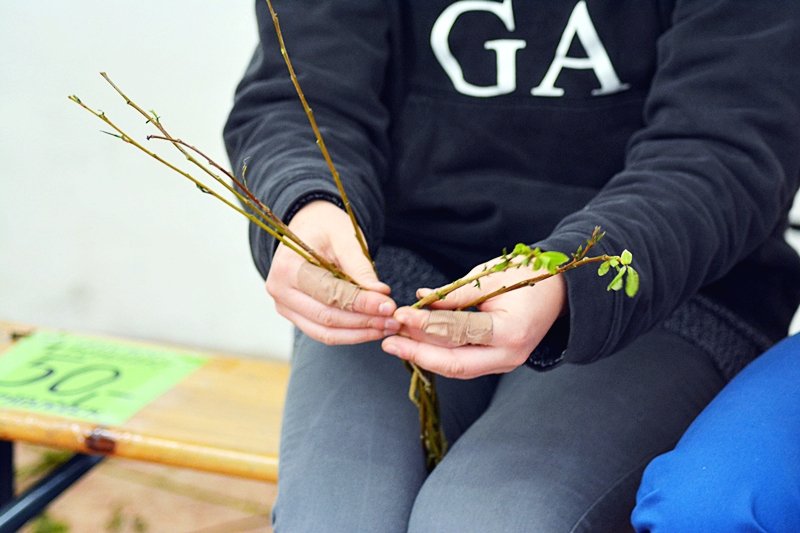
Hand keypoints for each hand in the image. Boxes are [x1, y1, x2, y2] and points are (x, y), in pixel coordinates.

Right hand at [266, 201, 399, 343]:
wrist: (308, 228)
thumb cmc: (326, 228)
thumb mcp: (345, 238)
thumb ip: (361, 268)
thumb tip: (381, 296)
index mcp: (288, 267)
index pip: (329, 293)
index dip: (361, 303)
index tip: (389, 305)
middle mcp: (280, 291)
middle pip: (327, 317)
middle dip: (364, 322)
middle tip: (393, 320)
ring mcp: (285, 307)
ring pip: (325, 332)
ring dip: (359, 333)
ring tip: (387, 327)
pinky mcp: (296, 316)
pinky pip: (324, 333)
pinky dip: (350, 334)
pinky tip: (373, 329)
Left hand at [381, 258, 566, 378]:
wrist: (559, 291)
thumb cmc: (527, 276)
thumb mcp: (491, 277)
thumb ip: (457, 294)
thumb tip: (421, 300)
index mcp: (511, 331)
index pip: (459, 332)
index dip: (426, 325)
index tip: (399, 314)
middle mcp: (509, 355)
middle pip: (455, 363)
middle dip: (418, 353)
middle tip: (388, 342)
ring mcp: (504, 363)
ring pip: (457, 367)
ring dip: (424, 355)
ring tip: (396, 342)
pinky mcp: (497, 362)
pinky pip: (463, 362)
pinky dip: (439, 353)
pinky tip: (415, 343)